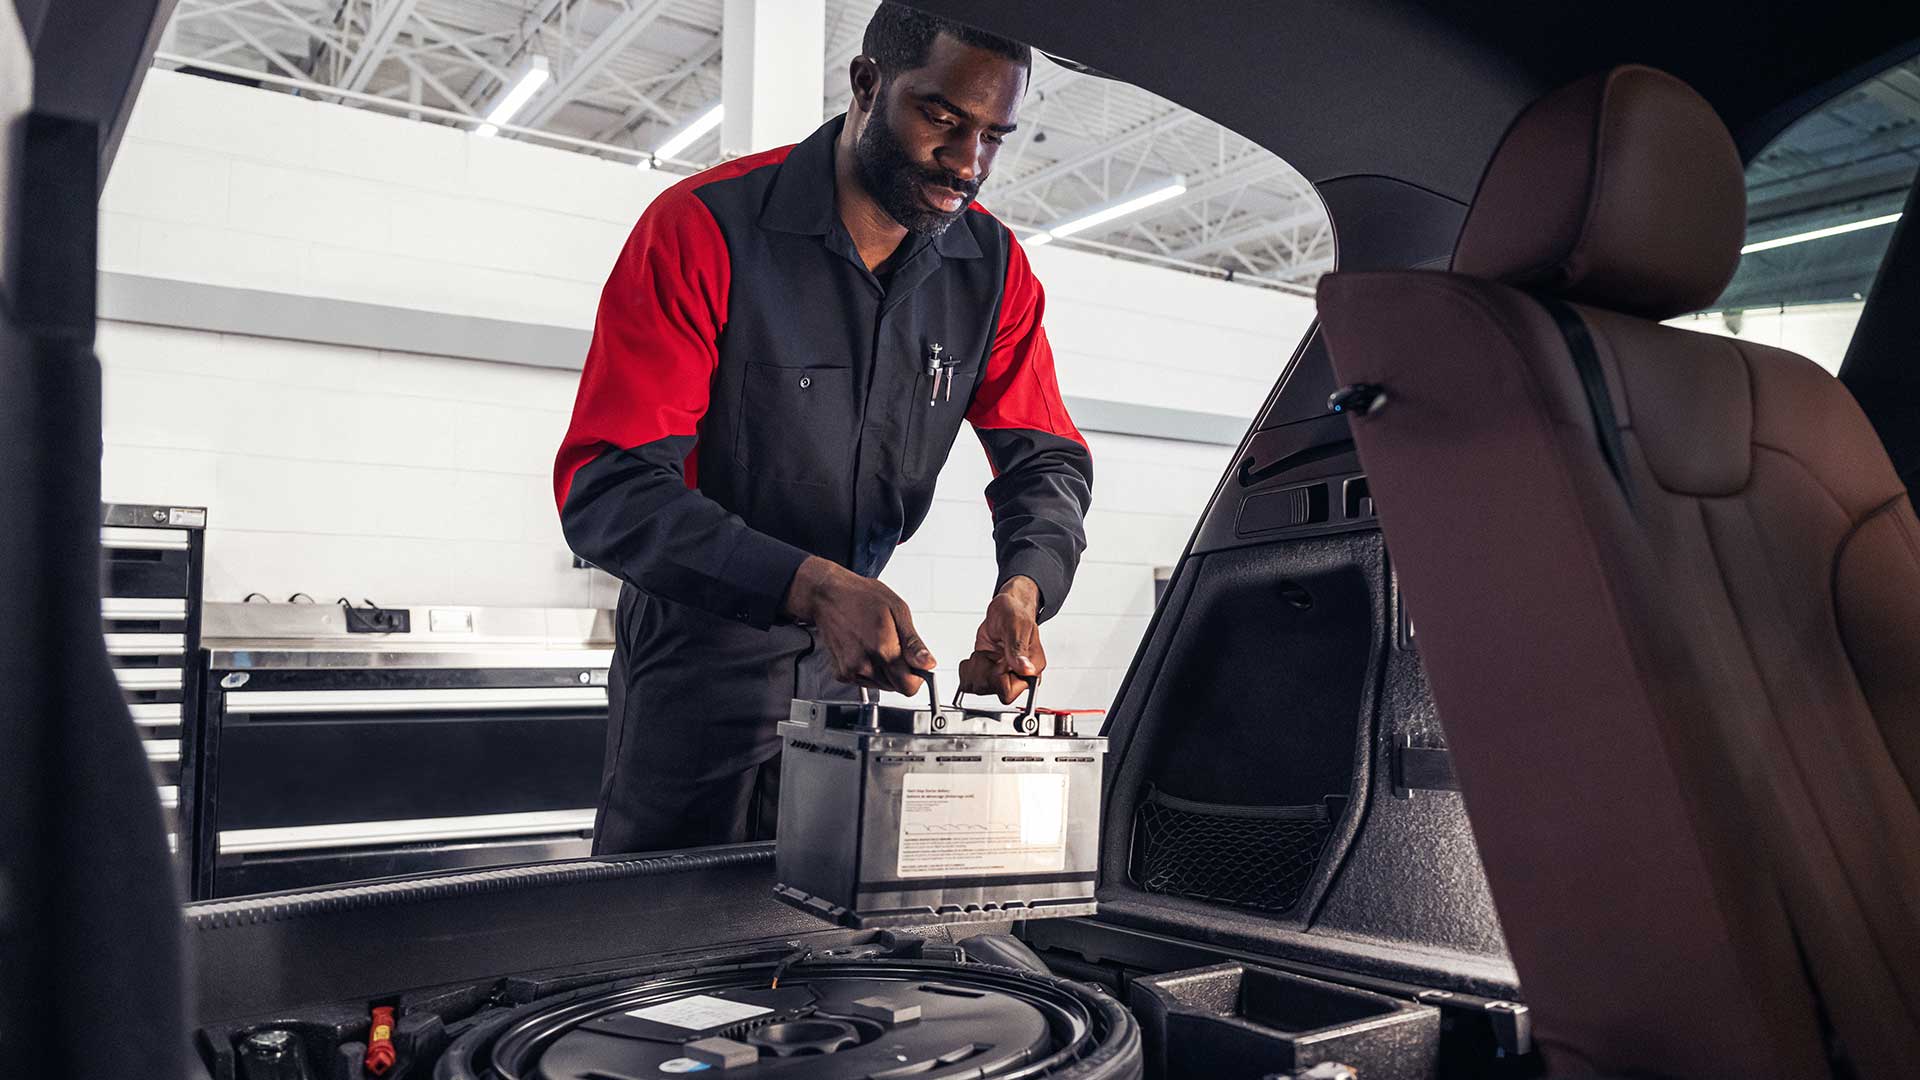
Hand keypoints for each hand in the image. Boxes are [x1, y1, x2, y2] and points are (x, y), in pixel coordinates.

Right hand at [783, 556, 934, 693]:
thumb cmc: (861, 597)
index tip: (915, 664)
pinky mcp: (841, 673)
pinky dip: (869, 669)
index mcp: (882, 649)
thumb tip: (927, 663)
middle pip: (896, 687)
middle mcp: (865, 664)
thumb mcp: (898, 610)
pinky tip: (864, 648)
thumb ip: (914, 643)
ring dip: (885, 670)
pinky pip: (866, 681)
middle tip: (893, 645)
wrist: (827, 595)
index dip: (917, 676)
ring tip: (876, 643)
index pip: (909, 686)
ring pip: (882, 685)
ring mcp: (851, 670)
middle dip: (901, 671)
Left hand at [958, 576, 1044, 702]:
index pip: (1010, 692)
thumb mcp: (1016, 626)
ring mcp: (1001, 674)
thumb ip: (1018, 649)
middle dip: (984, 671)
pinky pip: (970, 682)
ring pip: (979, 687)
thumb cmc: (1015, 613)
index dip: (997, 678)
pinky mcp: (987, 672)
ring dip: (976, 668)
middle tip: (988, 654)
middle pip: (993, 691)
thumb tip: (1027, 670)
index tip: (996, 661)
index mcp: (1032, 668)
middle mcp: (1017, 675)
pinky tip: (978, 656)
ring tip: (984, 653)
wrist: (1004, 609)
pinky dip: (968, 668)